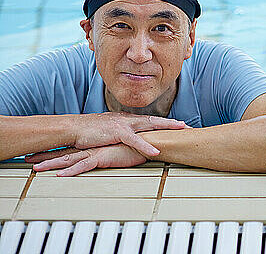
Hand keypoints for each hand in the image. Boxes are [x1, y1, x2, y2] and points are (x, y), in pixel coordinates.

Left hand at [26, 144, 145, 175]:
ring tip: (36, 167)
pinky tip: (61, 176)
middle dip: (45, 156)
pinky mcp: (102, 157)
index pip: (70, 149)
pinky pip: (83, 166)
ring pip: (69, 158)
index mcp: (93, 146)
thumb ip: (110, 152)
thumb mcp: (118, 150)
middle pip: (64, 152)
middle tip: (28, 159)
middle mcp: (91, 148)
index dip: (54, 152)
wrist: (147, 140)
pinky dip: (71, 171)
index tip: (40, 156)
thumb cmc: (135, 146)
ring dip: (51, 163)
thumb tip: (105, 156)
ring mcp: (95, 152)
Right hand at [70, 112, 185, 156]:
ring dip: (166, 128)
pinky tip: (156, 151)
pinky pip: (134, 140)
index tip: (180, 125)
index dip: (165, 123)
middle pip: (155, 120)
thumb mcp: (108, 133)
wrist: (72, 128)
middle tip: (188, 126)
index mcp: (126, 120)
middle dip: (172, 123)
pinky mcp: (116, 132)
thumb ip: (120, 136)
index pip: (150, 121)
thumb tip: (130, 142)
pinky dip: (146, 146)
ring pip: (149, 125)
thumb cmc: (88, 133)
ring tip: (181, 129)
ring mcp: (123, 124)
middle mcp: (127, 120)